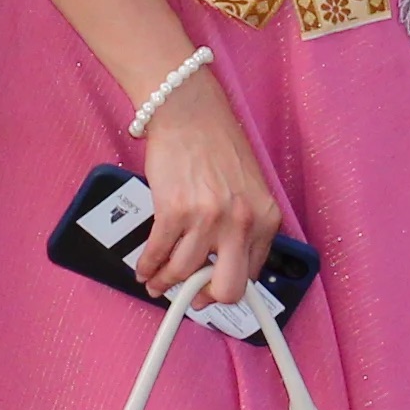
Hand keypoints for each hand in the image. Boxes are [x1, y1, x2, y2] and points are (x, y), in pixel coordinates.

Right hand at [130, 66, 280, 310]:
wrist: (189, 111)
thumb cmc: (217, 144)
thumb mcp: (249, 189)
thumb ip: (244, 226)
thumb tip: (222, 264)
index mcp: (265, 219)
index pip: (251, 274)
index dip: (226, 287)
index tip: (211, 291)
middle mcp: (241, 222)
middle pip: (226, 288)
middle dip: (203, 298)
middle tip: (188, 297)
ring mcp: (207, 219)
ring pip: (183, 273)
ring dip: (165, 283)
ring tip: (156, 282)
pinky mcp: (173, 211)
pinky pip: (157, 253)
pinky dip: (146, 266)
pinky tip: (143, 269)